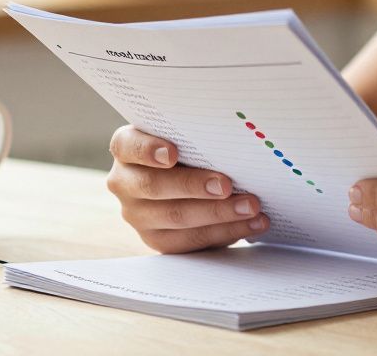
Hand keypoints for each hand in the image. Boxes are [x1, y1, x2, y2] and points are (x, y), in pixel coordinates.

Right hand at [106, 124, 268, 252]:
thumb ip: (196, 137)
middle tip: (227, 186)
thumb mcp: (186, 136)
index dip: (148, 150)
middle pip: (154, 186)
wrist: (186, 179)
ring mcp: (137, 214)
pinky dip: (226, 231)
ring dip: (219, 213)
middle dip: (194, 186)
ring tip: (251, 206)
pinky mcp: (157, 239)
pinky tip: (252, 223)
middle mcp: (124, 182)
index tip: (171, 154)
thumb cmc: (189, 148)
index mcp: (126, 148)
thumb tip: (233, 144)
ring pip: (176, 216)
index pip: (128, 146)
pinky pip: (191, 240)